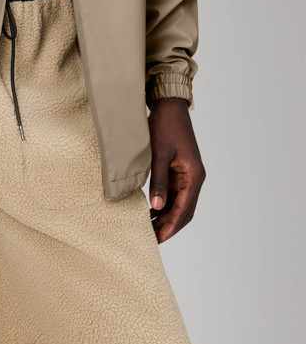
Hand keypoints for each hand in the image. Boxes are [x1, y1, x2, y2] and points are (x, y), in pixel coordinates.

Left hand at [147, 97, 204, 242]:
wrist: (169, 104)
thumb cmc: (166, 125)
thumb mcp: (160, 153)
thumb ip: (159, 180)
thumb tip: (156, 207)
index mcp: (194, 175)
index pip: (184, 209)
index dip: (171, 226)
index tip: (158, 238)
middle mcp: (194, 178)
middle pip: (184, 210)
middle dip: (169, 225)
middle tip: (151, 238)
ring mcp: (187, 174)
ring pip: (178, 203)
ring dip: (165, 215)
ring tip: (147, 227)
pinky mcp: (178, 170)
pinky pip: (173, 192)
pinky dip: (163, 203)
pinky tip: (149, 209)